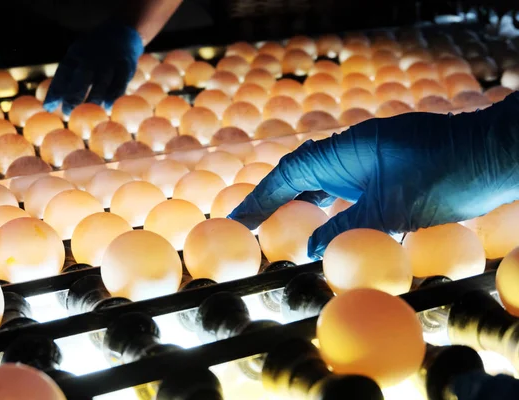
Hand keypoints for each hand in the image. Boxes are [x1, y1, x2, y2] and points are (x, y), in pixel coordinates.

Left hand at [43, 20, 143, 114]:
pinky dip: (113, 96)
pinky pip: (119, 83)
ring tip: (87, 115)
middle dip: (73, 96)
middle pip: (81, 78)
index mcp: (76, 53)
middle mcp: (92, 56)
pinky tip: (107, 108)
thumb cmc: (93, 53)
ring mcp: (109, 61)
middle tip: (67, 113)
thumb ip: (67, 79)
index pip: (63, 73)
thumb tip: (49, 105)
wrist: (121, 32)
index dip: (55, 90)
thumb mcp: (77, 58)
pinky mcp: (125, 66)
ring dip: (93, 99)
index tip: (48, 107)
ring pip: (100, 82)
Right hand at [228, 92, 518, 258]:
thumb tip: (311, 249)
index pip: (289, 173)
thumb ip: (346, 227)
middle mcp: (351, 154)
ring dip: (297, 204)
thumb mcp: (391, 207)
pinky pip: (343, 193)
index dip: (259, 197)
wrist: (492, 157)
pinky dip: (326, 209)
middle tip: (247, 227)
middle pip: (299, 177)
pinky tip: (321, 226)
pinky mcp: (384, 177)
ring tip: (274, 229)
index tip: (237, 219)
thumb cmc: (445, 175)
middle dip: (272, 201)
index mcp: (345, 151)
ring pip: (321, 185)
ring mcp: (367, 164)